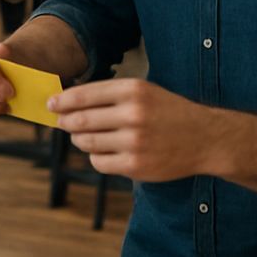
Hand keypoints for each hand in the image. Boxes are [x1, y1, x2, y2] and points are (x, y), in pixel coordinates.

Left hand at [52, 78, 214, 181]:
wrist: (205, 138)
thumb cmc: (167, 111)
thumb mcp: (142, 91)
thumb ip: (108, 94)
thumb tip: (67, 100)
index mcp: (132, 90)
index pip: (83, 95)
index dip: (61, 101)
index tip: (50, 104)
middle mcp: (133, 115)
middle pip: (80, 120)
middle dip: (65, 122)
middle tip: (61, 122)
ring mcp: (135, 142)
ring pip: (87, 142)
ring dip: (79, 139)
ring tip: (82, 135)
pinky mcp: (136, 166)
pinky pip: (99, 162)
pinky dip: (95, 156)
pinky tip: (103, 151)